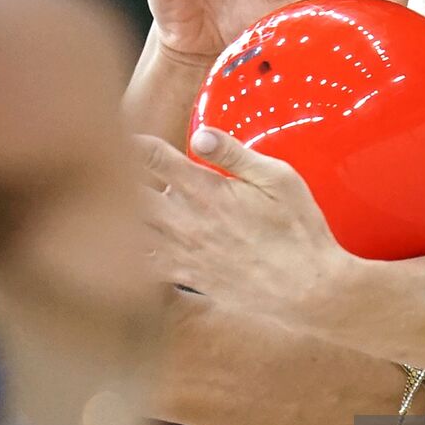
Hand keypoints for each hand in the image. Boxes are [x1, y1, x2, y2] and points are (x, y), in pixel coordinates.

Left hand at [134, 125, 355, 319]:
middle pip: (126, 192)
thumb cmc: (299, 233)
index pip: (151, 156)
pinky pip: (139, 267)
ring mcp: (181, 252)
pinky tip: (131, 245)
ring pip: (126, 230)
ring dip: (119, 213)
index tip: (128, 135)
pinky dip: (127, 254)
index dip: (133, 140)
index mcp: (207, 191)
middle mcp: (186, 222)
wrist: (307, 290)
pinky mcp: (185, 278)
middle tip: (118, 166)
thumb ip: (236, 154)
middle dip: (117, 174)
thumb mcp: (279, 180)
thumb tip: (200, 134)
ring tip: (120, 202)